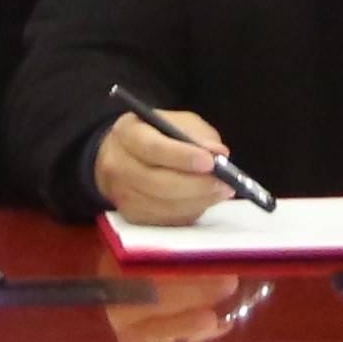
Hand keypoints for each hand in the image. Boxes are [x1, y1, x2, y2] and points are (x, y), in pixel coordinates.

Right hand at [94, 104, 237, 227]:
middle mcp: (117, 164)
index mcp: (126, 133)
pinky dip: (190, 211)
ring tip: (221, 191)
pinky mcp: (131, 216)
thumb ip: (198, 135)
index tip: (210, 162)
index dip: (183, 157)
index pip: (153, 148)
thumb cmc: (158, 135)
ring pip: (163, 205)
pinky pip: (166, 219)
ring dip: (198, 200)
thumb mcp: (177, 122)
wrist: (125, 155)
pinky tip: (204, 200)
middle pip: (156, 182)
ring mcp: (122, 194)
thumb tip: (219, 154)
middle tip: (224, 182)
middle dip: (195, 184)